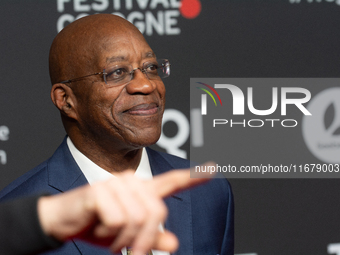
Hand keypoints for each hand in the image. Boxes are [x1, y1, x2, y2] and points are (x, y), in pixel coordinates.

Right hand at [38, 165, 212, 254]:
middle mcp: (132, 182)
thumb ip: (151, 237)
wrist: (64, 221)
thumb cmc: (97, 226)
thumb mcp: (127, 236)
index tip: (213, 169)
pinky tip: (98, 228)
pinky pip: (118, 220)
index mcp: (142, 191)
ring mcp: (116, 184)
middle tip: (130, 252)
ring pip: (137, 219)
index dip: (194, 177)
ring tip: (109, 237)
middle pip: (157, 213)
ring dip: (122, 240)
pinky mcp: (101, 191)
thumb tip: (174, 244)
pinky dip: (109, 235)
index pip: (172, 181)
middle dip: (144, 240)